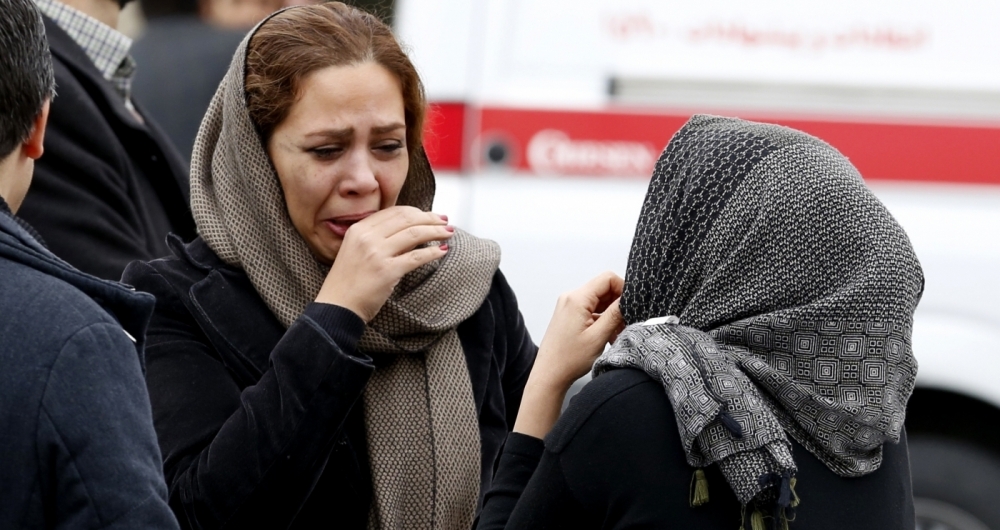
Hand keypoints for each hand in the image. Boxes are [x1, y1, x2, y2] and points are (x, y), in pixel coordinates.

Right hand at [315, 206, 453, 322]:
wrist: (337, 307)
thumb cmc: (348, 282)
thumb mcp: (356, 250)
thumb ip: (376, 237)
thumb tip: (409, 230)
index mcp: (359, 229)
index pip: (395, 212)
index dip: (417, 211)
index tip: (430, 215)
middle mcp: (367, 237)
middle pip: (407, 219)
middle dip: (430, 219)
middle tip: (444, 222)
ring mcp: (377, 254)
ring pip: (415, 234)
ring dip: (436, 232)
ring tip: (448, 233)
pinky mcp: (387, 271)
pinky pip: (417, 257)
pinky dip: (433, 253)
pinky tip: (442, 252)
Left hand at [513, 271, 624, 438]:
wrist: (549, 374)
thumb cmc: (569, 359)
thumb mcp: (598, 336)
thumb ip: (615, 314)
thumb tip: (628, 299)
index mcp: (576, 299)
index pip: (607, 279)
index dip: (623, 289)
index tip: (631, 305)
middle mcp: (570, 298)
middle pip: (603, 289)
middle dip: (617, 305)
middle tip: (625, 324)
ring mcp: (568, 306)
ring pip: (599, 301)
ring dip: (611, 315)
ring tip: (615, 334)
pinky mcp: (569, 315)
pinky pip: (591, 310)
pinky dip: (602, 320)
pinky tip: (607, 336)